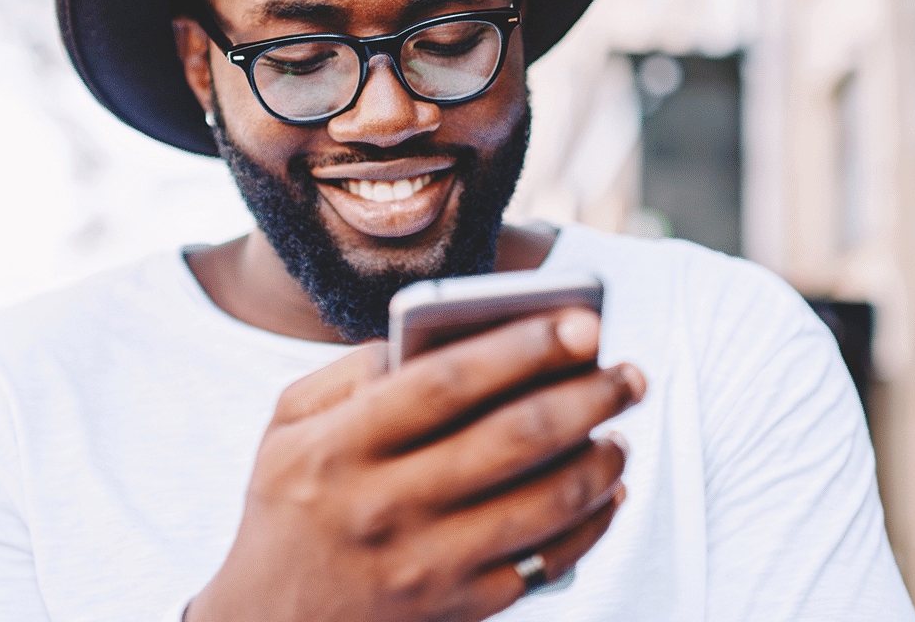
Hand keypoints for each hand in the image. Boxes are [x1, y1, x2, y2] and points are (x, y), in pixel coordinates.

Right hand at [186, 309, 646, 621]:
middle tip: (629, 372)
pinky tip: (607, 489)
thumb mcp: (285, 427)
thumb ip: (350, 373)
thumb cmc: (289, 506)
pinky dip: (592, 521)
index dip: (521, 346)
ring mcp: (425, 566)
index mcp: (338, 448)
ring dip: (601, 460)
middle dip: (586, 396)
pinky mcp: (459, 610)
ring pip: (544, 503)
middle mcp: (383, 507)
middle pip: (511, 439)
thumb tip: (432, 338)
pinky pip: (548, 560)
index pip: (445, 383)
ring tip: (620, 429)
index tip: (581, 321)